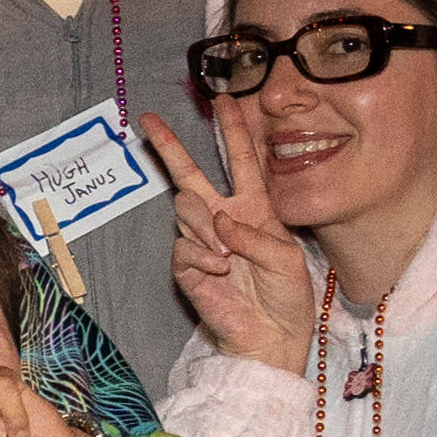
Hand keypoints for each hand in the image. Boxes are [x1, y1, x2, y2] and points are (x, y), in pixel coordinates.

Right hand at [141, 105, 319, 374]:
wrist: (270, 337)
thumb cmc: (287, 296)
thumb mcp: (287, 258)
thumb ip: (254, 234)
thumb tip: (217, 221)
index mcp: (254, 208)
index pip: (240, 160)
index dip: (232, 130)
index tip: (223, 100)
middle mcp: (223, 219)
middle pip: (189, 175)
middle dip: (169, 147)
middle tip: (148, 122)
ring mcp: (202, 243)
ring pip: (186, 212)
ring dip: (206, 230)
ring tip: (227, 257)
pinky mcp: (187, 269)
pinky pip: (184, 250)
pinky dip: (202, 259)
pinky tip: (219, 272)